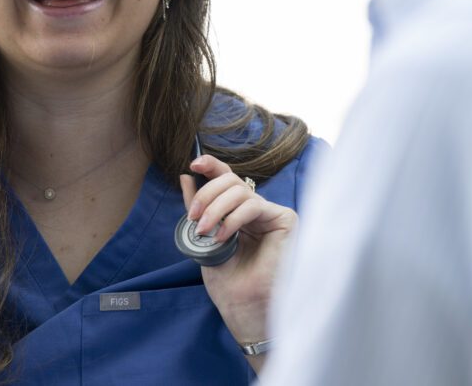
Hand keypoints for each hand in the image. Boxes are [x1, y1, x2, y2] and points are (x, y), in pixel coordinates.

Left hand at [179, 155, 296, 366]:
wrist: (242, 306)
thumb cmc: (226, 280)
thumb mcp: (203, 237)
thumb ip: (197, 207)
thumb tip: (186, 176)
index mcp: (237, 212)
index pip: (227, 180)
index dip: (212, 166)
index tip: (194, 164)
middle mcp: (256, 209)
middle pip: (231, 181)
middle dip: (207, 195)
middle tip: (194, 218)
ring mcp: (270, 213)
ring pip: (240, 190)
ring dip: (216, 208)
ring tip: (206, 231)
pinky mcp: (285, 219)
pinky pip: (254, 205)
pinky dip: (234, 218)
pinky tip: (224, 236)